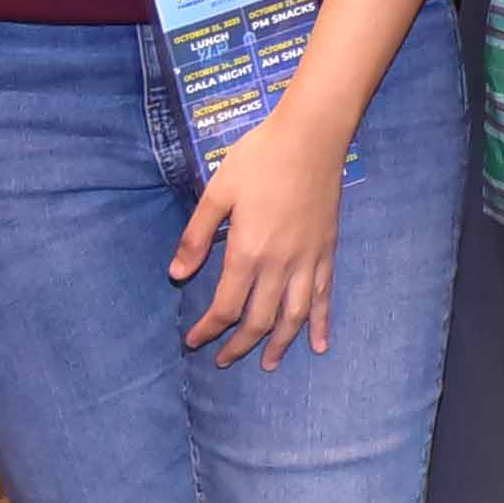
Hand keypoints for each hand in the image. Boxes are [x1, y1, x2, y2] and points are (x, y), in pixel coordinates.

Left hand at [172, 102, 345, 368]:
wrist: (312, 137)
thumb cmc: (259, 159)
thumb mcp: (218, 193)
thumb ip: (197, 236)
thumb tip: (176, 275)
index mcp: (248, 252)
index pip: (225, 307)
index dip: (208, 330)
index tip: (194, 341)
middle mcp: (280, 265)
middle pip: (259, 321)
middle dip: (239, 346)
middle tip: (223, 361)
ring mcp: (308, 261)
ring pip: (294, 316)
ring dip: (280, 345)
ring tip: (269, 365)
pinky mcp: (327, 252)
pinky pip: (325, 296)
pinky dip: (321, 323)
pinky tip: (320, 345)